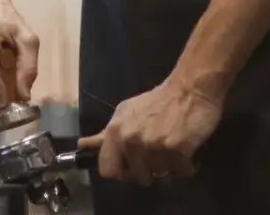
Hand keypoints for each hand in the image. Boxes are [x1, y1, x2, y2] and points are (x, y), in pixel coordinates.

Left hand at [78, 75, 223, 185]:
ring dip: (168, 166)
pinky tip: (184, 147)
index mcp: (115, 131)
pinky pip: (181, 172)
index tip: (130, 167)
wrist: (187, 91)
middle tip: (156, 154)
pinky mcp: (176, 149)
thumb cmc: (155, 103)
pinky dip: (185, 165)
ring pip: (160, 176)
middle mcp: (131, 139)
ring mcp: (153, 145)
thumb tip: (82, 146)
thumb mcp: (125, 114)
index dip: (120, 172)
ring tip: (170, 146)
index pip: (107, 169)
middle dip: (148, 172)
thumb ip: (105, 135)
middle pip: (138, 178)